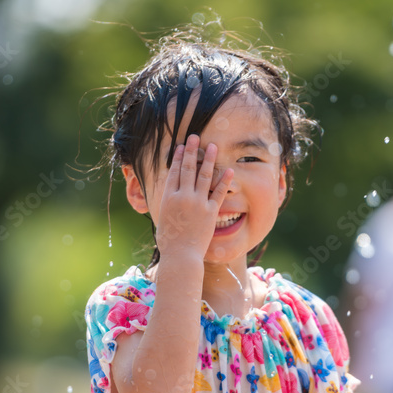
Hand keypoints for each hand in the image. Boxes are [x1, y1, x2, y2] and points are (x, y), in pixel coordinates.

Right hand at [155, 134, 232, 260]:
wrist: (181, 255)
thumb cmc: (170, 242)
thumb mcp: (163, 218)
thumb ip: (168, 204)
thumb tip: (171, 195)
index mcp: (168, 198)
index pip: (174, 172)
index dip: (179, 157)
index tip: (182, 146)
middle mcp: (182, 197)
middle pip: (188, 169)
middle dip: (192, 151)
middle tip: (195, 137)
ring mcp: (197, 203)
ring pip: (204, 176)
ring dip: (208, 159)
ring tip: (212, 146)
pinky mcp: (210, 212)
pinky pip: (218, 193)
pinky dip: (224, 180)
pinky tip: (229, 169)